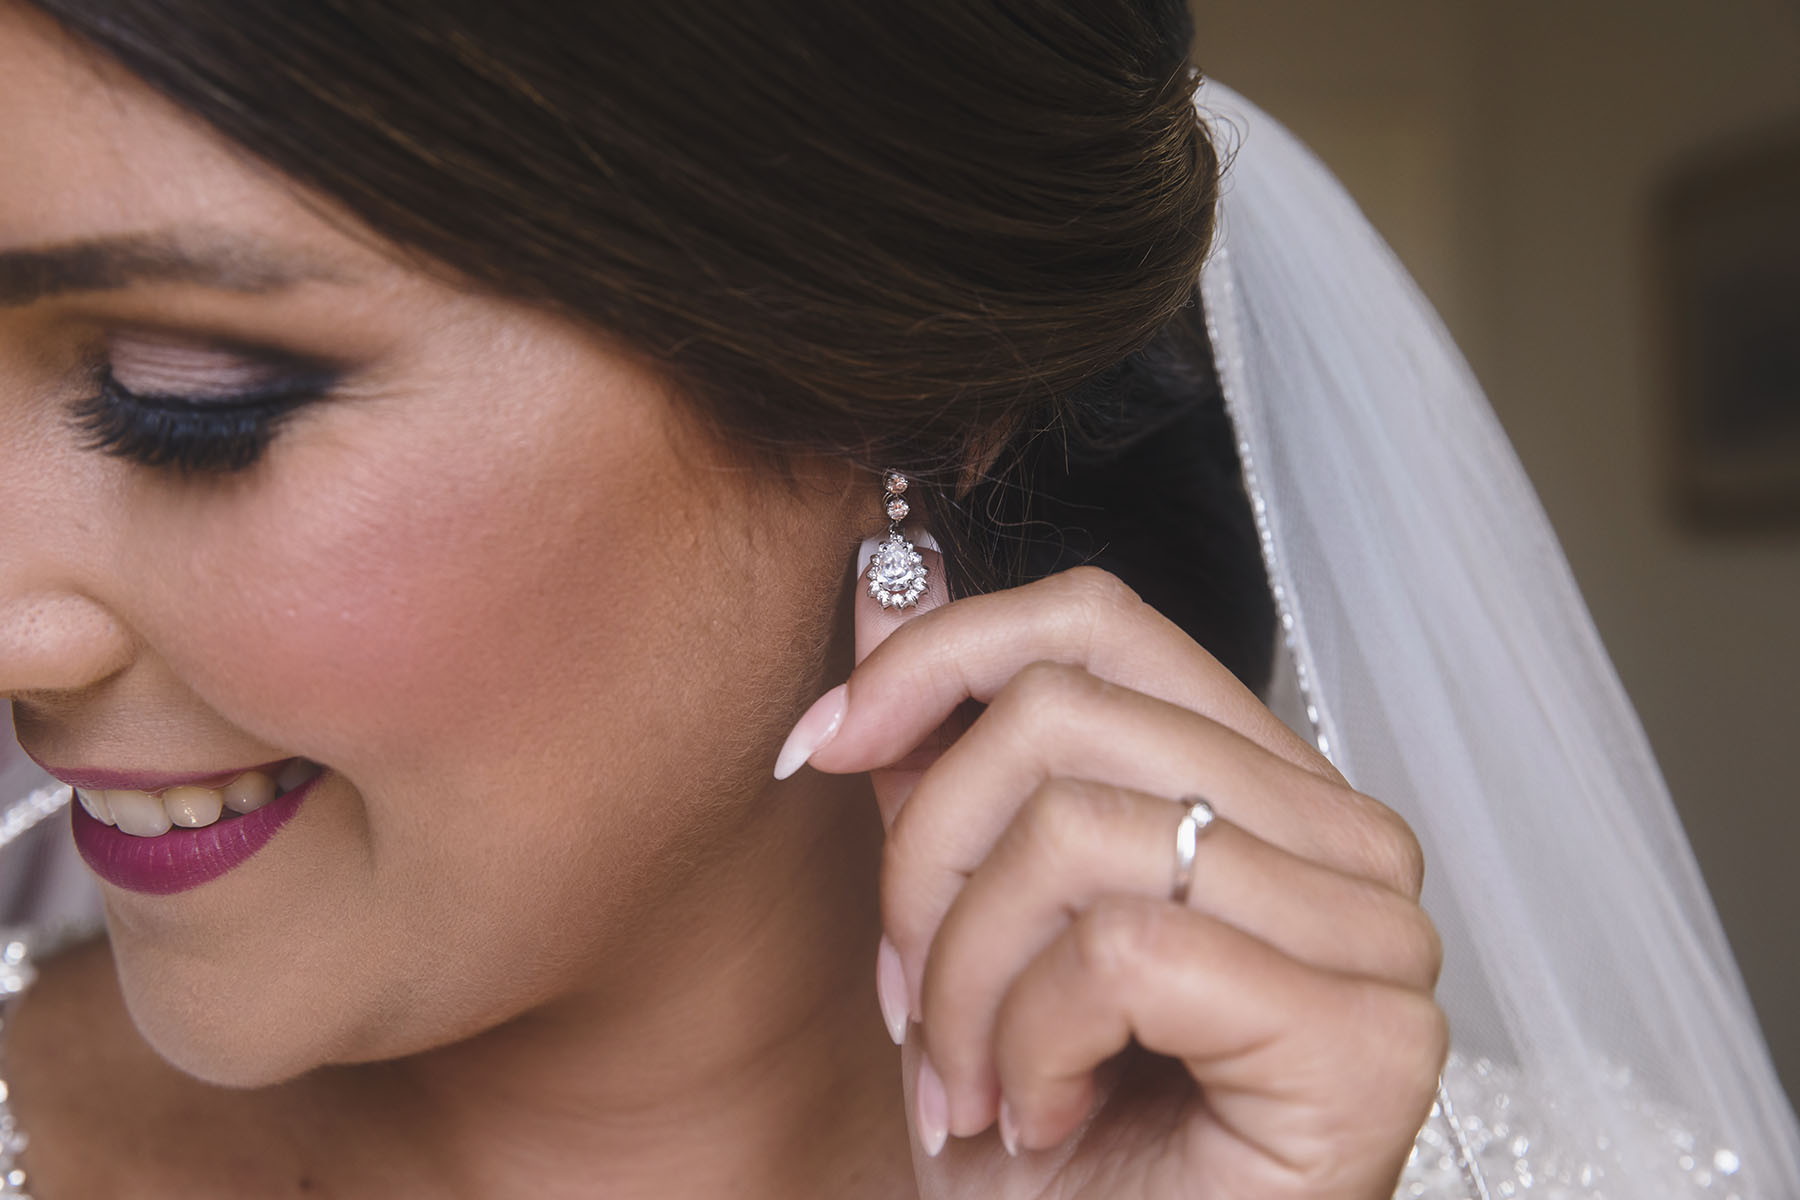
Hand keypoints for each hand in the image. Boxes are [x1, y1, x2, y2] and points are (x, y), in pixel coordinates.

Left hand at [784, 554, 1446, 1198]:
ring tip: (970, 1082)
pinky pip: (1122, 951)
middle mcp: (1343, 837)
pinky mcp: (1366, 1036)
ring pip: (1076, 831)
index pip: (1099, 621)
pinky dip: (1030, 1047)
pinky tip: (1041, 1118)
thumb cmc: (1053, 1143)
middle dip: (927, 868)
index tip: (820, 745)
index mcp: (1264, 789)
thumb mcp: (966, 925)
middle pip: (1063, 717)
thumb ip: (949, 761)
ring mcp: (1376, 933)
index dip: (938, 656)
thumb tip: (885, 595)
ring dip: (965, 983)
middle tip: (906, 1001)